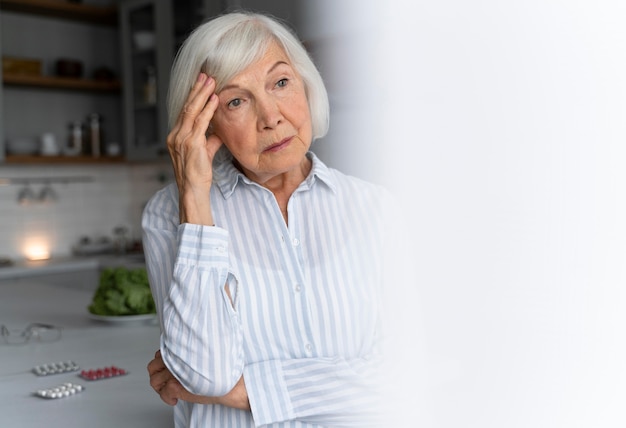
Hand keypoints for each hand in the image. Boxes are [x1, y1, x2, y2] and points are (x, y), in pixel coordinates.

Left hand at [147, 350, 249, 409]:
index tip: (167, 369)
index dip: (162, 363)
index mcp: (181, 350)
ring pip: (154, 380)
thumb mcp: (201, 356)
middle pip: (152, 366)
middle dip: (157, 375)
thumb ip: (188, 354)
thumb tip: (177, 358)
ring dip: (160, 388)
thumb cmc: (219, 371)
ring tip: (169, 391)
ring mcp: (174, 373)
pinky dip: (167, 399)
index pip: (159, 354)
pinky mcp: (175, 386)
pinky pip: (163, 394)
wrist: (229, 384)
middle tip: (164, 381)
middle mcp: (175, 359)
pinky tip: (175, 399)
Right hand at [166, 73, 221, 224]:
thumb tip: (218, 131)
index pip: (184, 112)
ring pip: (192, 111)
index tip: (201, 84)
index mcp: (176, 136)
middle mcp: (175, 135)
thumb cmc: (198, 174)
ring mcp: (181, 139)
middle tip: (205, 75)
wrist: (193, 190)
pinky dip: (208, 109)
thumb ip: (210, 140)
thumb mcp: (205, 153)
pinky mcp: (191, 144)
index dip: (193, 97)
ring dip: (202, 94)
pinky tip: (214, 99)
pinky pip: (200, 122)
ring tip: (211, 81)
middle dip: (197, 90)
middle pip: (186, 107)